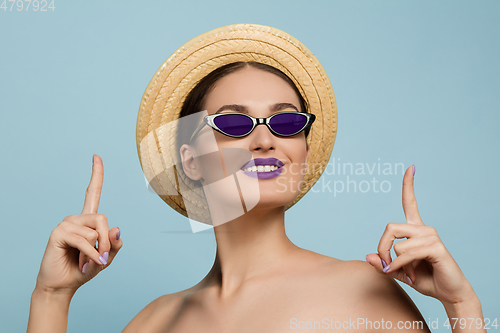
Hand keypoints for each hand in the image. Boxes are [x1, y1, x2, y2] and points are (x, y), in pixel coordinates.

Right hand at [35, 155, 122, 295]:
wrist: (62, 285)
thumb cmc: (83, 270)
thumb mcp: (106, 258)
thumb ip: (114, 244)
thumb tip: (117, 228)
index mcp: (87, 220)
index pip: (91, 193)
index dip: (96, 175)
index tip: (96, 156)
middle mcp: (76, 218)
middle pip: (102, 218)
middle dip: (106, 242)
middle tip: (101, 258)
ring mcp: (66, 223)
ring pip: (95, 231)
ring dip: (97, 252)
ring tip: (85, 262)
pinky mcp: (59, 233)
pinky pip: (85, 241)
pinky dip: (90, 255)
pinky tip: (84, 264)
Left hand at [366, 165, 474, 304]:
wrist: (449, 293)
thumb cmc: (425, 280)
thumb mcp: (398, 272)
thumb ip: (384, 264)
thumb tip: (367, 256)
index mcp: (415, 230)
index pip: (410, 203)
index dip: (409, 186)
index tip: (411, 167)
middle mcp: (423, 229)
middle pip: (390, 227)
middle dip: (381, 248)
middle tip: (386, 266)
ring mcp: (431, 236)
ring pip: (397, 244)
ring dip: (396, 263)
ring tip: (410, 273)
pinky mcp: (436, 247)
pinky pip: (406, 253)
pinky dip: (402, 266)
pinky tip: (412, 275)